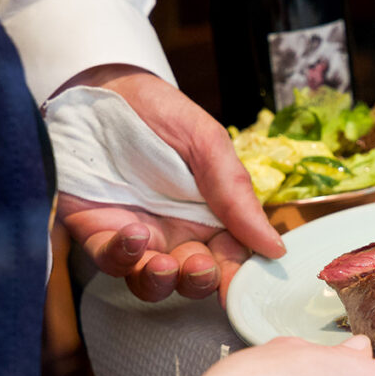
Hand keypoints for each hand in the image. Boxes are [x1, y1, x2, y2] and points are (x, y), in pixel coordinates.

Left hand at [55, 65, 284, 303]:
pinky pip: (111, 259)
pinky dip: (123, 256)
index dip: (238, 280)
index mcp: (211, 219)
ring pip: (153, 283)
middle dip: (199, 281)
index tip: (244, 288)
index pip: (231, 261)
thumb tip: (276, 248)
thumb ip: (238, 196)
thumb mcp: (208, 144)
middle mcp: (176, 235)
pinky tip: (134, 235)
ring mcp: (138, 238)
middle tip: (200, 266)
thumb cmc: (162, 113)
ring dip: (162, 281)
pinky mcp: (98, 232)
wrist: (104, 87)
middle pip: (194, 279)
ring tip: (166, 264)